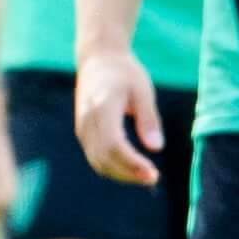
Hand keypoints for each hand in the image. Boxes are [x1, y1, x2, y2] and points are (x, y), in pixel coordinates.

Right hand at [71, 49, 162, 186]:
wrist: (98, 60)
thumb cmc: (124, 72)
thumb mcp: (143, 91)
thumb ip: (149, 119)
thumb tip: (156, 148)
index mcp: (102, 107)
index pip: (114, 144)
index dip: (132, 163)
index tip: (153, 173)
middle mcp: (87, 120)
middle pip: (104, 158)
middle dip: (128, 174)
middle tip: (153, 179)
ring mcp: (82, 128)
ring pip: (97, 162)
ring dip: (121, 175)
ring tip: (145, 177)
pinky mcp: (83, 132)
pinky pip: (95, 157)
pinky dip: (113, 168)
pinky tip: (132, 169)